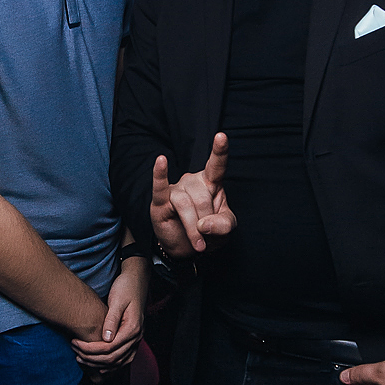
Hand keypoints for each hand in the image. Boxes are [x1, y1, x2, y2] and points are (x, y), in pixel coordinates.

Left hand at [71, 258, 148, 372]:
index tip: (75, 343)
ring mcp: (136, 339)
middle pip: (113, 358)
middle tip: (75, 352)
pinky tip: (100, 366)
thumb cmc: (126, 287)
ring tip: (82, 359)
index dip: (90, 349)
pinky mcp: (133, 339)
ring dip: (100, 364)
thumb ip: (111, 320)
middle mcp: (136, 337)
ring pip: (119, 362)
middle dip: (92, 358)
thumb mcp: (117, 300)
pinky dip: (112, 365)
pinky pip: (124, 358)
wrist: (137, 280)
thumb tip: (106, 339)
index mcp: (132, 328)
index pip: (109, 348)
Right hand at [151, 133, 235, 256]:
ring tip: (198, 243)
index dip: (219, 151)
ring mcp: (175, 190)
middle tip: (206, 238)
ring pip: (184, 204)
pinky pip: (160, 187)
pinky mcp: (159, 201)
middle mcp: (192, 182)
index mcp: (211, 183)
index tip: (221, 136)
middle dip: (206, 221)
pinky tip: (161, 161)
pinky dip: (160, 174)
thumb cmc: (207, 233)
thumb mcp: (224, 230)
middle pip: (201, 197)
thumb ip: (222, 225)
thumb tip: (203, 224)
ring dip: (192, 227)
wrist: (186, 248)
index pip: (216, 165)